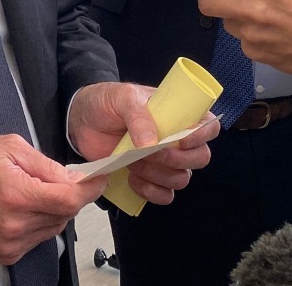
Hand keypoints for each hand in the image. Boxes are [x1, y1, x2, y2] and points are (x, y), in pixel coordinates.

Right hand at [0, 134, 105, 264]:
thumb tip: (76, 178)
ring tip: (29, 191)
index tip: (98, 179)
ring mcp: (10, 242)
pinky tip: (22, 207)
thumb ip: (48, 165)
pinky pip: (39, 238)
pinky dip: (39, 222)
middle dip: (67, 195)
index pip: (69, 199)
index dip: (89, 189)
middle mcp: (14, 224)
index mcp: (17, 194)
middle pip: (65, 214)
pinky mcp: (6, 253)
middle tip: (53, 178)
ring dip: (52, 209)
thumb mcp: (12, 147)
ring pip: (54, 227)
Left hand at [69, 82, 217, 205]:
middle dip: (178, 159)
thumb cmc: (107, 102)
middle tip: (151, 153)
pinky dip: (150, 192)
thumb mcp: (122, 97)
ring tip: (134, 162)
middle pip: (200, 158)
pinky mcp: (149, 178)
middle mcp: (177, 139)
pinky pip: (164, 195)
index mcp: (178, 114)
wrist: (82, 120)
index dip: (202, 136)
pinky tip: (132, 179)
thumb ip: (138, 115)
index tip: (181, 139)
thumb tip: (151, 144)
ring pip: (181, 179)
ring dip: (159, 174)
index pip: (209, 126)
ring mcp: (164, 161)